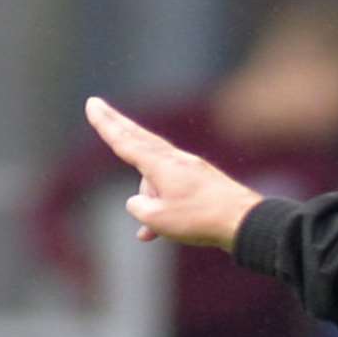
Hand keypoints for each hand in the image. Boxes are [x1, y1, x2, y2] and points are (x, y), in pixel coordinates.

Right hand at [83, 96, 262, 250]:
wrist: (245, 222)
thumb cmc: (200, 219)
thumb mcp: (159, 218)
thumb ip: (140, 208)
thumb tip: (139, 204)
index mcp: (161, 165)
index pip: (125, 141)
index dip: (106, 125)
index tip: (93, 104)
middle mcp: (175, 161)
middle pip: (139, 139)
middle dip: (117, 126)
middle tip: (98, 107)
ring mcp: (191, 170)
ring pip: (156, 177)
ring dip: (147, 201)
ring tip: (150, 232)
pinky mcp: (203, 184)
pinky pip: (172, 192)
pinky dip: (162, 208)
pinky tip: (155, 232)